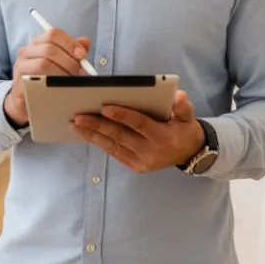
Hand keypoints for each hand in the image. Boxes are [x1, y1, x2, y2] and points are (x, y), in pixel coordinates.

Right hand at [2, 29, 91, 126]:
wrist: (28, 101)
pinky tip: (60, 88)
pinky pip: (37, 80)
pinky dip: (52, 83)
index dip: (70, 43)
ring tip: (71, 81)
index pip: (53, 34)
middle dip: (69, 61)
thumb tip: (85, 42)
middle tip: (80, 72)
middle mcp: (27, 51)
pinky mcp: (19, 82)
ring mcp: (21, 66)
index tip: (82, 55)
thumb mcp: (60, 63)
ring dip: (62, 72)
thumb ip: (72, 52)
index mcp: (39, 43)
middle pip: (50, 48)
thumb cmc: (46, 79)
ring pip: (44, 63)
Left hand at [72, 91, 204, 173]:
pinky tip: (87, 134)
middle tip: (79, 116)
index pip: (139, 124)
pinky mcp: (136, 167)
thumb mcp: (188, 116)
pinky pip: (114, 153)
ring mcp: (141, 162)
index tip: (104, 107)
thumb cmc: (184, 129)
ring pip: (113, 146)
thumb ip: (183, 106)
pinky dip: (100, 143)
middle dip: (97, 125)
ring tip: (75, 125)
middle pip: (120, 136)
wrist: (189, 153)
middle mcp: (150, 152)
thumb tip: (179, 96)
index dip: (122, 115)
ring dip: (92, 135)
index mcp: (162, 137)